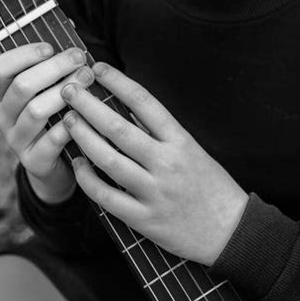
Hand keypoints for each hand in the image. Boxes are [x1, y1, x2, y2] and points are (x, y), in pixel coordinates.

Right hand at [0, 43, 94, 203]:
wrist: (56, 168)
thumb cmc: (56, 116)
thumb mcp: (49, 89)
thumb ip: (55, 61)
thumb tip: (72, 25)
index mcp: (2, 94)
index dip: (23, 54)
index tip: (50, 46)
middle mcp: (3, 116)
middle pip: (22, 86)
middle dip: (54, 68)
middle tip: (80, 59)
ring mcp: (16, 141)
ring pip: (36, 111)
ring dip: (65, 92)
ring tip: (87, 81)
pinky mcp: (34, 162)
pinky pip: (51, 141)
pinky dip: (70, 125)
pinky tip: (86, 116)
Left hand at [61, 62, 248, 265]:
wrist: (231, 232)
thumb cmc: (208, 183)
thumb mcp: (190, 148)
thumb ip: (158, 130)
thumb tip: (121, 104)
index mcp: (180, 140)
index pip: (144, 102)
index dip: (118, 81)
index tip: (97, 67)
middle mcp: (167, 163)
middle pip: (118, 128)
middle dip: (88, 106)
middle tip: (68, 90)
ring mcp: (155, 192)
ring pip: (108, 160)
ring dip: (83, 137)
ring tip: (68, 120)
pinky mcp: (145, 219)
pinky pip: (107, 197)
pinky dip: (87, 179)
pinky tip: (77, 163)